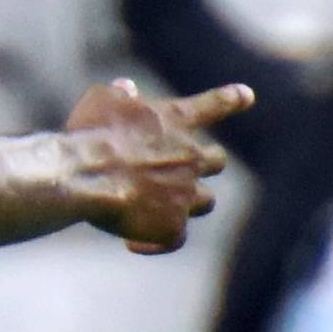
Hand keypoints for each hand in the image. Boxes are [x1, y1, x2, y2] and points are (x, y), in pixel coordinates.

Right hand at [60, 79, 249, 252]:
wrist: (86, 175)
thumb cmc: (90, 134)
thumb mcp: (101, 101)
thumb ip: (118, 95)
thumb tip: (127, 88)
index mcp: (175, 121)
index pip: (213, 105)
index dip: (230, 99)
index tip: (246, 95)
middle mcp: (190, 157)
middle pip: (216, 161)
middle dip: (205, 163)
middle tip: (189, 168)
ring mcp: (185, 194)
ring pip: (205, 201)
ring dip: (189, 201)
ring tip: (160, 206)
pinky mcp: (171, 226)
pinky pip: (174, 239)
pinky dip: (156, 241)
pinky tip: (133, 243)